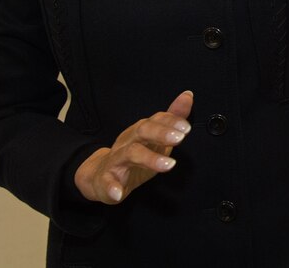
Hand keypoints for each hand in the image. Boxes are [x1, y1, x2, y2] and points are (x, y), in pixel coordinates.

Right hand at [74, 91, 193, 203]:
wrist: (101, 175)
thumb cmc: (134, 154)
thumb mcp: (156, 137)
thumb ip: (172, 118)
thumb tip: (187, 95)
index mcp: (141, 131)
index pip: (156, 119)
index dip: (171, 121)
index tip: (187, 128)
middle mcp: (128, 140)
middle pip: (143, 131)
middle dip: (161, 133)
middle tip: (179, 139)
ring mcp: (116, 158)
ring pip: (130, 153)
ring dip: (149, 159)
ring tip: (168, 165)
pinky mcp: (106, 178)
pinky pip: (106, 181)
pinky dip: (111, 187)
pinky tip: (118, 193)